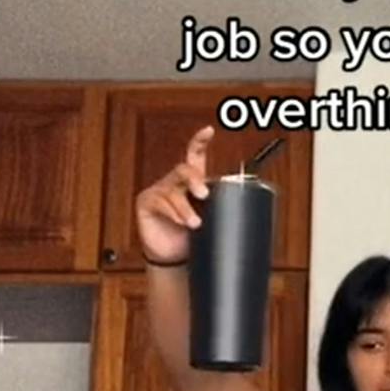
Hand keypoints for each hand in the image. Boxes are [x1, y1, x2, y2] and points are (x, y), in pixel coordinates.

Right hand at [133, 125, 212, 263]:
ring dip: (185, 208)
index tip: (208, 131)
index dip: (200, 141)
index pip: (194, 155)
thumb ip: (219, 209)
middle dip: (194, 180)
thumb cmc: (192, 236)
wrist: (174, 259)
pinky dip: (172, 213)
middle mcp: (174, 182)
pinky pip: (160, 202)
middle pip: (184, 170)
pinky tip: (179, 222)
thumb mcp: (210, 220)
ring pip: (173, 191)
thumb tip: (242, 206)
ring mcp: (159, 191)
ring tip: (195, 223)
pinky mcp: (146, 203)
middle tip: (204, 195)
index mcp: (191, 181)